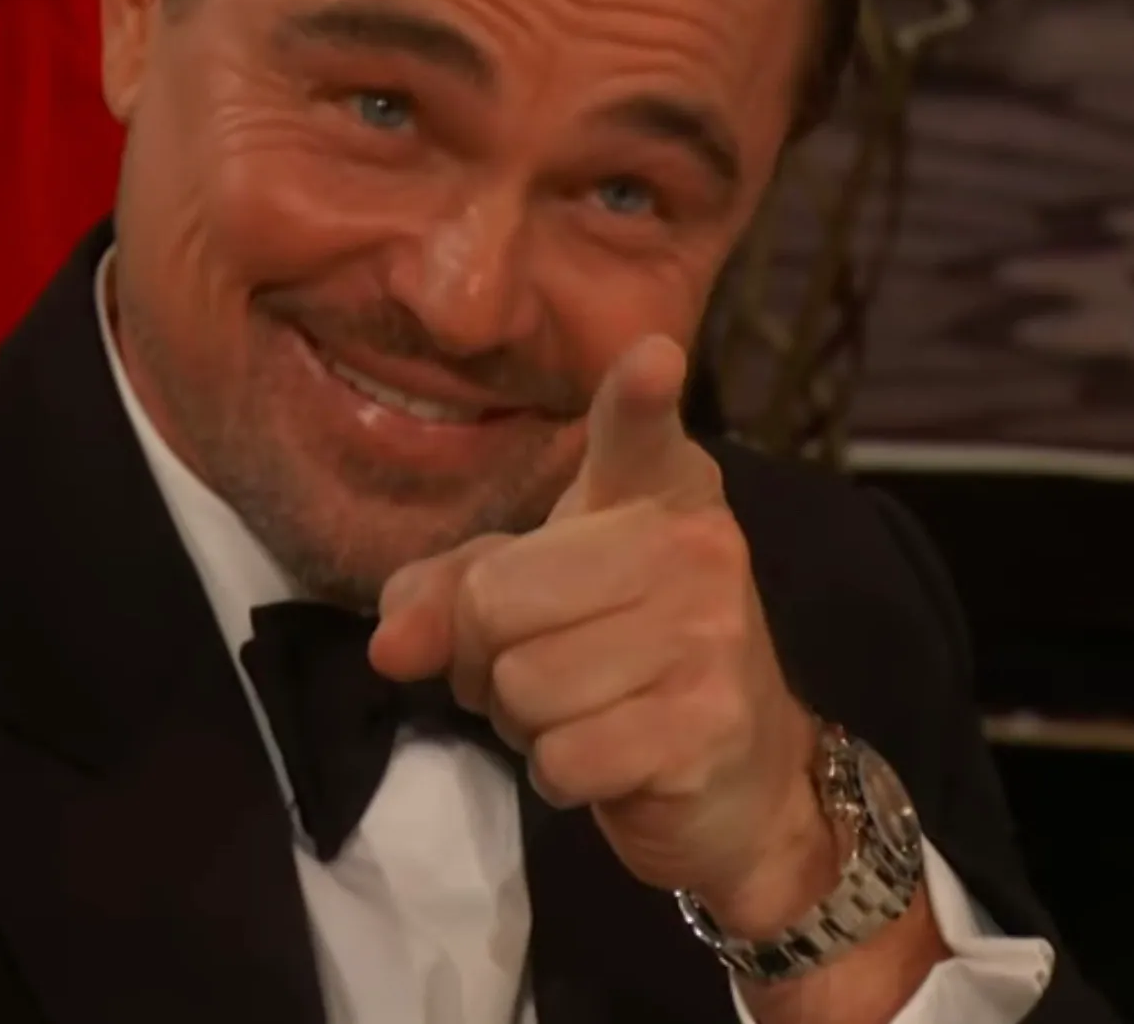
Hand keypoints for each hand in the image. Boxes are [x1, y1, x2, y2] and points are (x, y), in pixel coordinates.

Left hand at [368, 335, 839, 932]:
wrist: (741, 774)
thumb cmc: (618, 656)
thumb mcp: (530, 600)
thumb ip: (446, 595)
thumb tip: (392, 644)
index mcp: (659, 488)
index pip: (637, 433)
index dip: (638, 395)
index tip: (653, 359)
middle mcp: (697, 546)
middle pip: (495, 600)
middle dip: (483, 659)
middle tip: (544, 668)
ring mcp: (711, 635)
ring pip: (522, 685)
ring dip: (522, 723)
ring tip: (580, 712)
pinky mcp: (709, 726)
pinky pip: (563, 756)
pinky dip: (559, 773)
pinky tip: (607, 758)